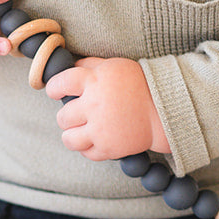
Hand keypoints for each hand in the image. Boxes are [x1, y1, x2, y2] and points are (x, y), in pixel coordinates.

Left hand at [49, 56, 170, 160]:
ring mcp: (100, 129)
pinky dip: (89, 147)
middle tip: (79, 114)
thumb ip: (89, 66)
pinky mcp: (109, 148)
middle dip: (68, 116)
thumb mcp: (114, 66)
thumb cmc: (139, 84)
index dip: (54, 88)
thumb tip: (69, 66)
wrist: (165, 110)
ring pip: (68, 139)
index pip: (59, 84)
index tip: (56, 92)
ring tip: (82, 130)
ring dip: (73, 135)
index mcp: (94, 81)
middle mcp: (94, 105)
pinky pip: (86, 153)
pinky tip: (97, 138)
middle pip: (62, 117)